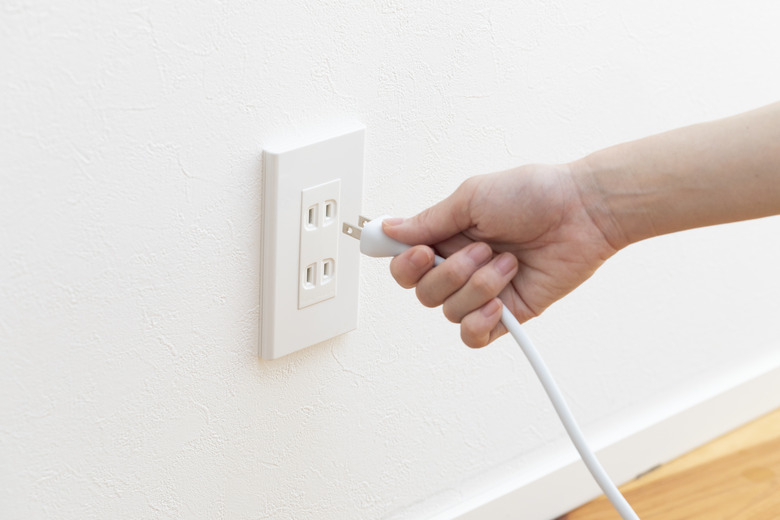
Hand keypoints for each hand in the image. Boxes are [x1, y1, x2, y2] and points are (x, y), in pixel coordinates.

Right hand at [384, 163, 616, 347]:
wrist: (582, 211)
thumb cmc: (534, 194)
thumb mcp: (471, 198)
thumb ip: (428, 221)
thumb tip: (389, 228)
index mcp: (448, 236)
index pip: (405, 264)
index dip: (404, 264)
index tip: (420, 253)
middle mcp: (462, 266)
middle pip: (423, 293)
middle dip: (449, 274)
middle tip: (481, 249)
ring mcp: (484, 291)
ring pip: (450, 312)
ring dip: (478, 287)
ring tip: (508, 262)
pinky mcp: (508, 313)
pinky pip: (474, 336)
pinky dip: (480, 321)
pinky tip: (499, 300)